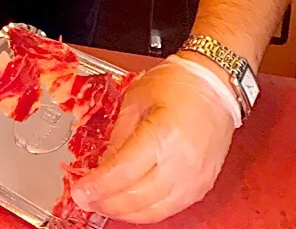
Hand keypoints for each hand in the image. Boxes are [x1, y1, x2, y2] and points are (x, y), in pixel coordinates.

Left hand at [70, 58, 237, 223]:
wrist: (215, 86)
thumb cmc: (178, 84)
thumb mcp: (137, 98)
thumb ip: (119, 134)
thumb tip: (102, 164)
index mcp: (163, 136)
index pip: (124, 172)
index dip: (98, 186)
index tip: (79, 191)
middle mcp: (181, 164)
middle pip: (137, 198)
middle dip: (105, 203)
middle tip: (85, 199)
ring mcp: (194, 180)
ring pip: (153, 211)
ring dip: (123, 212)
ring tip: (102, 203)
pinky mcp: (200, 187)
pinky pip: (169, 209)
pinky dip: (145, 211)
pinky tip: (128, 204)